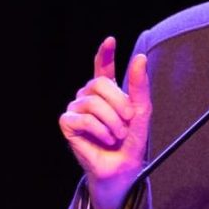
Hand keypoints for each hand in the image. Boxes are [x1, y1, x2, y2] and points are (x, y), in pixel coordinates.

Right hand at [59, 36, 150, 208]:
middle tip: (128, 121)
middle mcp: (89, 95)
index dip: (104, 53)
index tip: (110, 40)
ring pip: (92, 102)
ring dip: (111, 121)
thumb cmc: (131, 140)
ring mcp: (77, 107)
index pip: (103, 66)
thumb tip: (139, 57)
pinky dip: (100, 130)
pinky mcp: (67, 123)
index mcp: (107, 90)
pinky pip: (83, 118)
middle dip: (118, 102)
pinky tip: (105, 139)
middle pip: (99, 83)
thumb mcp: (141, 112)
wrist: (122, 168)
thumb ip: (139, 86)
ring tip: (117, 134)